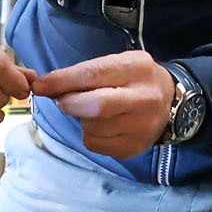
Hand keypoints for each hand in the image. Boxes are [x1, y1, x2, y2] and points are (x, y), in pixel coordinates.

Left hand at [31, 51, 176, 161]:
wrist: (171, 102)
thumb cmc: (136, 79)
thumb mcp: (117, 64)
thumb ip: (85, 72)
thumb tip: (44, 86)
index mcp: (138, 69)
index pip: (93, 75)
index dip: (62, 81)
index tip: (39, 86)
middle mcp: (144, 99)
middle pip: (95, 106)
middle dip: (70, 104)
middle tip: (64, 101)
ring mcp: (141, 127)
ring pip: (91, 127)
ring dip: (82, 119)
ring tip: (94, 111)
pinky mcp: (134, 147)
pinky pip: (94, 144)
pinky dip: (90, 134)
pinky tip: (103, 125)